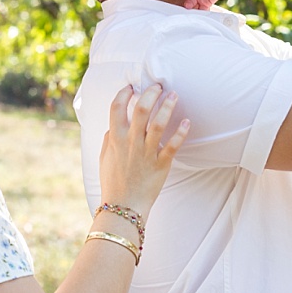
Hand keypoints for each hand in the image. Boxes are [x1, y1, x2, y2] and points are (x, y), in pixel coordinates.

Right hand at [98, 84, 189, 221]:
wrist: (124, 206)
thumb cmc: (113, 181)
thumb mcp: (105, 157)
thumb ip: (109, 138)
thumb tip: (115, 125)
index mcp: (115, 138)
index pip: (117, 107)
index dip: (124, 93)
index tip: (131, 87)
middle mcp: (130, 142)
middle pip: (141, 109)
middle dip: (150, 93)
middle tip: (158, 86)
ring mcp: (146, 152)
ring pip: (158, 123)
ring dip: (167, 106)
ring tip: (173, 95)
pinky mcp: (161, 163)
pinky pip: (173, 145)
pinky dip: (181, 132)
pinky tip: (187, 121)